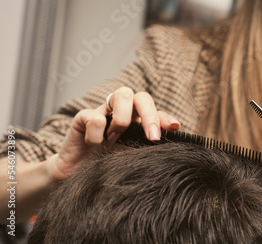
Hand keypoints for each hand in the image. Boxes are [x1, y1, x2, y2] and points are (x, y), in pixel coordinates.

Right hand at [49, 87, 180, 180]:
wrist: (76, 177)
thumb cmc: (108, 165)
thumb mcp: (133, 158)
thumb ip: (148, 148)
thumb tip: (172, 147)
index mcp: (139, 121)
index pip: (156, 112)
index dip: (165, 118)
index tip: (175, 127)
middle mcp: (124, 112)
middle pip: (141, 97)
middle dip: (150, 115)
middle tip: (153, 138)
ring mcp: (104, 112)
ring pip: (122, 94)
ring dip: (123, 119)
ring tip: (115, 139)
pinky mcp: (83, 118)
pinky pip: (95, 116)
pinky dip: (96, 134)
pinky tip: (94, 145)